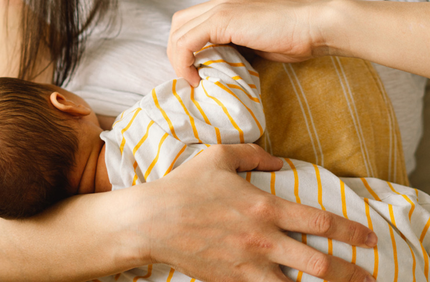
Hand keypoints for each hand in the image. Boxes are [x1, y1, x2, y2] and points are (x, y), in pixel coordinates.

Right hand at [139, 144, 376, 281]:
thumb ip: (254, 154)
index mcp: (263, 207)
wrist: (152, 221)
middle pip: (319, 263)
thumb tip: (279, 160)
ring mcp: (247, 265)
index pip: (319, 221)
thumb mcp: (218, 157)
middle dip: (351, 272)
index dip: (351, 230)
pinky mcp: (231, 281)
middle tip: (370, 275)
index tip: (369, 237)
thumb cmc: (185, 186)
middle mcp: (262, 239)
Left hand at [168, 0, 328, 85]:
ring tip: (192, 80)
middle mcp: (217, 5)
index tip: (194, 75)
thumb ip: (233, 50)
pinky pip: (187, 42)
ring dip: (178, 61)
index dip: (184, 51)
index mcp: (224, 10)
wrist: (314, 26)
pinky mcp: (222, 20)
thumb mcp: (254, 46)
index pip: (188, 26)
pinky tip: (196, 78)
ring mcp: (218, 10)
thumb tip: (218, 68)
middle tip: (190, 77)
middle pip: (177, 27)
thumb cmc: (293, 38)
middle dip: (176, 55)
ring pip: (177, 34)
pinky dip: (184, 62)